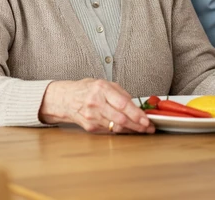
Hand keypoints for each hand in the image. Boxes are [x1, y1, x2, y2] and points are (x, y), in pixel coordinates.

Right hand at [39, 79, 154, 134]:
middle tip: (149, 127)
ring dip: (132, 130)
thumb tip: (135, 105)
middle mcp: (95, 103)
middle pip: (120, 118)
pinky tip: (129, 130)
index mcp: (101, 89)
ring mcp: (92, 117)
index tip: (146, 119)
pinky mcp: (90, 127)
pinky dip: (121, 131)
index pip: (122, 104)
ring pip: (116, 127)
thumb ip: (120, 93)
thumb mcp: (104, 83)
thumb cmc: (87, 89)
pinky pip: (110, 130)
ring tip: (142, 130)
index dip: (136, 113)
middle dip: (137, 125)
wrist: (65, 99)